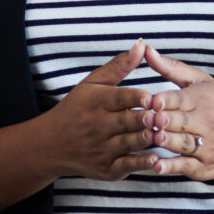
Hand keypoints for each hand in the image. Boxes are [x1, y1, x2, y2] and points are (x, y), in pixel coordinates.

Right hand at [34, 44, 165, 181]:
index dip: (136, 98)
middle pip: (126, 122)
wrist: (50, 145)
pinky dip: (141, 163)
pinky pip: (126, 166)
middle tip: (162, 117)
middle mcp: (97, 125)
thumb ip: (119, 66)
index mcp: (96, 102)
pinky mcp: (106, 169)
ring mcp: (102, 149)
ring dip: (147, 139)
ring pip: (129, 143)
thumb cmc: (76, 109)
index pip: (118, 98)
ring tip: (163, 134)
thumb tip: (142, 44)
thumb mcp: (92, 84)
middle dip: (145, 119)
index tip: (151, 97)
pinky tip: (156, 158)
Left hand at [136, 46, 213, 182]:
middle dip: (164, 121)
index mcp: (202, 99)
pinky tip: (155, 165)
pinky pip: (186, 166)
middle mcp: (206, 123)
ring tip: (152, 137)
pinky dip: (171, 166)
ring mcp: (206, 146)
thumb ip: (170, 67)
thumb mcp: (201, 81)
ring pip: (183, 144)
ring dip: (166, 142)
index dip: (166, 100)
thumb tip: (145, 48)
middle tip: (148, 120)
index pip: (181, 99)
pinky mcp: (205, 167)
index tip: (152, 100)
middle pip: (181, 122)